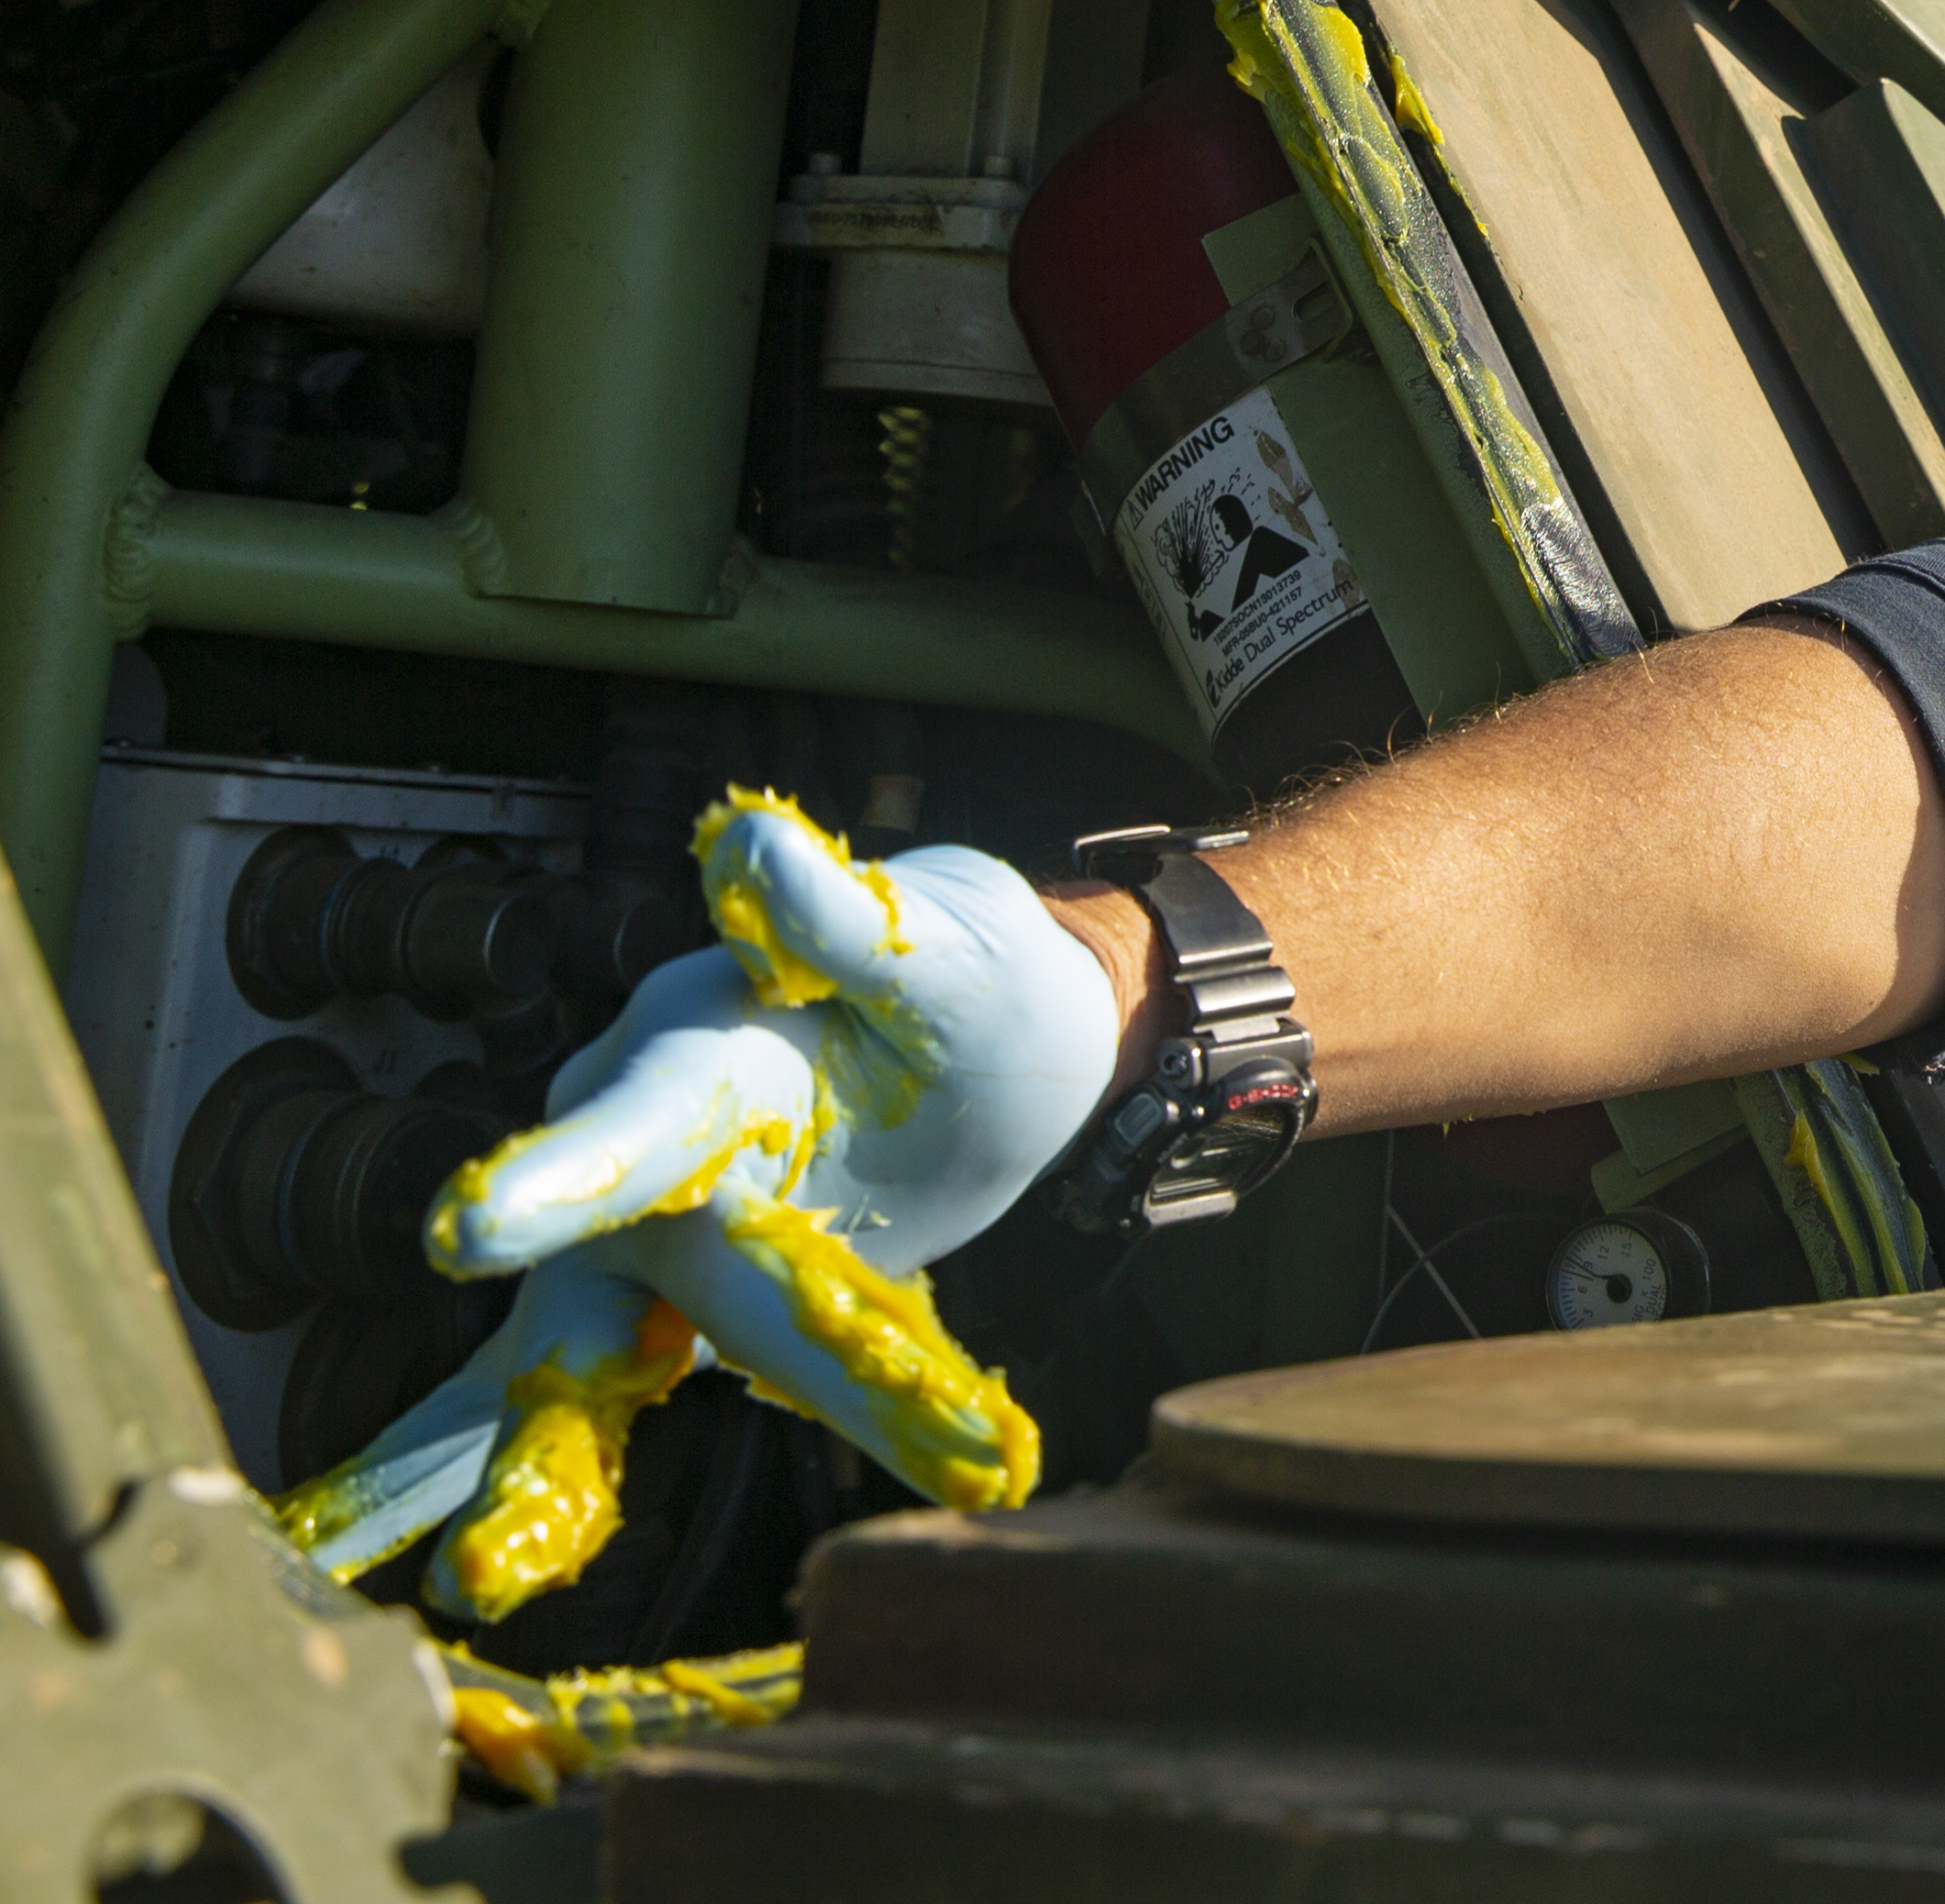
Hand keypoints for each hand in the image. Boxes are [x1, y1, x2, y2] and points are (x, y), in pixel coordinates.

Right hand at [267, 793, 1122, 1617]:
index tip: (467, 1233)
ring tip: (471, 1574)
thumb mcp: (942, 945)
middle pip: (600, 1263)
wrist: (1012, 1041)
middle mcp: (649, 1131)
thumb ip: (847, 918)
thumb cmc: (975, 978)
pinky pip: (619, 1382)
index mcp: (707, 1041)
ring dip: (526, 1460)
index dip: (562, 1178)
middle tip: (473, 1498)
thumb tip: (746, 837)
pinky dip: (559, 1469)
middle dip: (531, 1384)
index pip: (633, 1116)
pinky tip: (492, 1568)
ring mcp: (659, 1221)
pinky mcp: (691, 1291)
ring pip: (582, 1343)